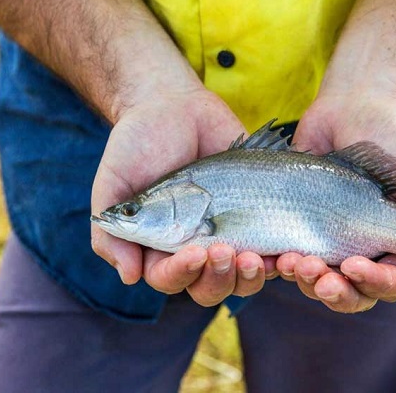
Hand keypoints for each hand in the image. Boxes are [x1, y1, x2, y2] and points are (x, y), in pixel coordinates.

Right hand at [91, 88, 268, 305]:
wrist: (175, 106)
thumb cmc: (138, 144)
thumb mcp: (114, 183)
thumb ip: (111, 231)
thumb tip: (128, 277)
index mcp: (159, 247)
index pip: (168, 279)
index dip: (182, 273)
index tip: (195, 251)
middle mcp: (194, 248)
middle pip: (209, 288)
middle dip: (219, 279)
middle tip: (225, 251)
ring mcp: (228, 236)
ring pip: (242, 280)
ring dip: (249, 277)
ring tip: (253, 257)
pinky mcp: (257, 220)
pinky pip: (272, 251)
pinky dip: (278, 259)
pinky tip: (283, 251)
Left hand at [276, 94, 395, 312]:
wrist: (352, 105)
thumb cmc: (394, 136)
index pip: (392, 283)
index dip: (374, 282)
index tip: (354, 264)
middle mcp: (364, 248)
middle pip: (352, 293)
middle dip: (335, 291)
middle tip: (318, 275)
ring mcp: (329, 241)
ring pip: (317, 281)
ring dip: (305, 280)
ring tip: (291, 261)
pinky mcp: (297, 229)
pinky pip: (286, 258)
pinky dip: (279, 264)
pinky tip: (270, 256)